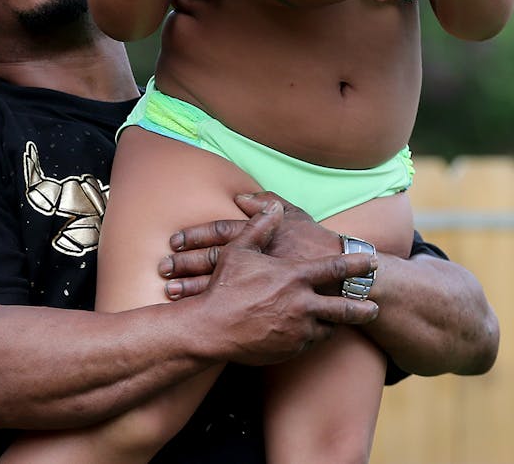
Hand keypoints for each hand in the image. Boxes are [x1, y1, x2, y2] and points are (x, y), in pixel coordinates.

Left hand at [159, 192, 341, 298]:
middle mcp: (259, 262)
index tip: (172, 243)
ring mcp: (263, 289)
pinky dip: (215, 312)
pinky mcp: (268, 311)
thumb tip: (240, 196)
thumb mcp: (296, 217)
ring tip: (171, 294)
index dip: (194, 237)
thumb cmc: (318, 244)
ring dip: (194, 292)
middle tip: (163, 270)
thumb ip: (267, 204)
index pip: (220, 233)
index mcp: (261, 237)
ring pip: (221, 291)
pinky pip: (236, 312)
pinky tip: (197, 316)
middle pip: (214, 263)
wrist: (350, 281)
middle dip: (185, 267)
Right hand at [190, 199, 377, 364]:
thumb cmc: (224, 287)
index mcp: (294, 277)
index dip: (356, 264)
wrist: (211, 329)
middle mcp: (302, 304)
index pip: (335, 269)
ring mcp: (298, 330)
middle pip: (344, 308)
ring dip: (333, 324)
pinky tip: (308, 333)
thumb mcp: (239, 251)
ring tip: (337, 322)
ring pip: (327, 329)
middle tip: (375, 308)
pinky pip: (309, 343)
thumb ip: (260, 227)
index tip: (373, 262)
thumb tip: (272, 206)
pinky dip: (311, 336)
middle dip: (363, 308)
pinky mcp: (290, 349)